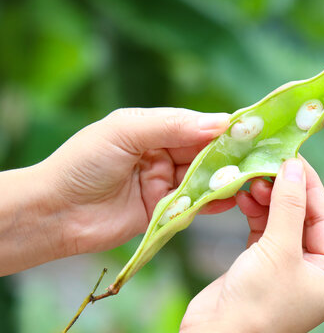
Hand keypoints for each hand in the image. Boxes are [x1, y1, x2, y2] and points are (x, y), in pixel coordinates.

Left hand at [0, 108, 235, 274]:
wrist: (54, 212)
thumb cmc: (83, 163)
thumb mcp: (126, 131)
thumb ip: (172, 126)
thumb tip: (221, 122)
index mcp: (153, 129)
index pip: (197, 125)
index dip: (224, 128)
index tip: (253, 130)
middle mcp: (162, 154)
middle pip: (205, 152)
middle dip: (229, 155)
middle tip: (259, 157)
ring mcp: (164, 184)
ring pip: (203, 178)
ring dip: (224, 178)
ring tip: (249, 178)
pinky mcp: (163, 212)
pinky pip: (194, 204)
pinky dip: (212, 202)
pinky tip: (230, 199)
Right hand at [180, 158, 323, 331]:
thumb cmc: (255, 305)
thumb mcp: (279, 250)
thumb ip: (288, 205)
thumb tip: (295, 166)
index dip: (309, 186)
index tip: (294, 157)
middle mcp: (312, 271)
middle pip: (302, 217)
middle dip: (285, 191)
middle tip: (268, 166)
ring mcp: (285, 267)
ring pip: (281, 220)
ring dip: (268, 199)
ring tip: (254, 181)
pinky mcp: (259, 264)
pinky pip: (262, 229)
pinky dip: (254, 212)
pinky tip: (246, 197)